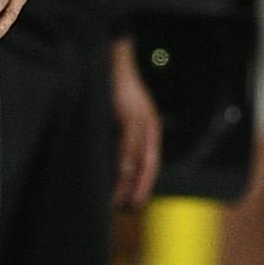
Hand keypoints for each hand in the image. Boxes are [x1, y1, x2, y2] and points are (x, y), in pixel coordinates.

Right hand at [109, 37, 161, 210]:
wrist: (114, 55)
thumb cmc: (114, 84)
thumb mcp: (121, 111)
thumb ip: (121, 132)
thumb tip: (114, 156)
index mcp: (149, 126)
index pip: (150, 161)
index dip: (144, 183)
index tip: (134, 202)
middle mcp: (149, 124)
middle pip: (148, 164)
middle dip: (140, 189)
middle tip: (130, 209)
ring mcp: (141, 119)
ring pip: (138, 158)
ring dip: (128, 182)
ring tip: (118, 200)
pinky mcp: (130, 114)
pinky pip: (128, 144)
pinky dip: (123, 162)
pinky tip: (117, 176)